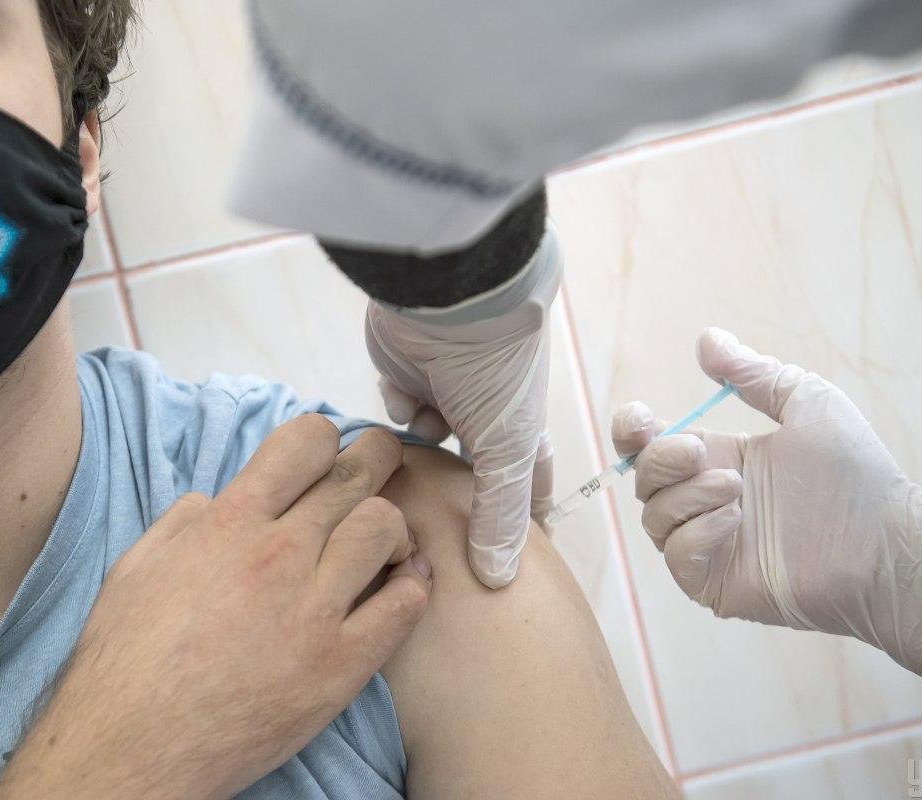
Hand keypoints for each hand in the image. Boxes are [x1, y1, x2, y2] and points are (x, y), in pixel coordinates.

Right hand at [0, 416, 432, 799]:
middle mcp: (278, 554)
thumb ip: (182, 522)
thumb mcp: (135, 568)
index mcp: (228, 523)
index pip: (304, 441)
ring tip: (385, 541)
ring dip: (391, 527)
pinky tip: (402, 585)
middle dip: (376, 457)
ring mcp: (313, 609)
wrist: (133, 750)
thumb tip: (215, 500)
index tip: (328, 452)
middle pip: (355, 475)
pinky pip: (403, 605)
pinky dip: (412, 586)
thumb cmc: (124, 664)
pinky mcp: (340, 665)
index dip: (323, 438)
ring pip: (385, 528)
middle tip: (383, 461)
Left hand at [365, 226, 560, 588]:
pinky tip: (404, 397)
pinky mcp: (406, 375)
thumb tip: (499, 580)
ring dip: (420, 446)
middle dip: (449, 494)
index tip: (500, 565)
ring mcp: (444, 394)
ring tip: (417, 443)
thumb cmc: (495, 372)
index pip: (524, 488)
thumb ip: (500, 515)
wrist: (450, 298)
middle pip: (465, 472)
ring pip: (425, 444)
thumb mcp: (508, 449)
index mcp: (519, 431)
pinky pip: (397, 409)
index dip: (517, 522)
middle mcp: (483, 415)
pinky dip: (399, 406)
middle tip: (427, 535)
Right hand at [611, 328, 921, 686]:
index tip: (640, 420)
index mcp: (718, 458)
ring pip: (654, 517)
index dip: (630, 431)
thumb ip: (753, 373)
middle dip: (659, 459)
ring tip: (737, 490)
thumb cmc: (856, 473)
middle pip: (643, 479)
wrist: (886, 542)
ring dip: (687, 496)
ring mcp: (708, 543)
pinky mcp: (714, 582)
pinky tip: (736, 522)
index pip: (650, 445)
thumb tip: (706, 339)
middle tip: (699, 451)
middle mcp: (705, 500)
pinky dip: (697, 534)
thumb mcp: (806, 401)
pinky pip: (676, 555)